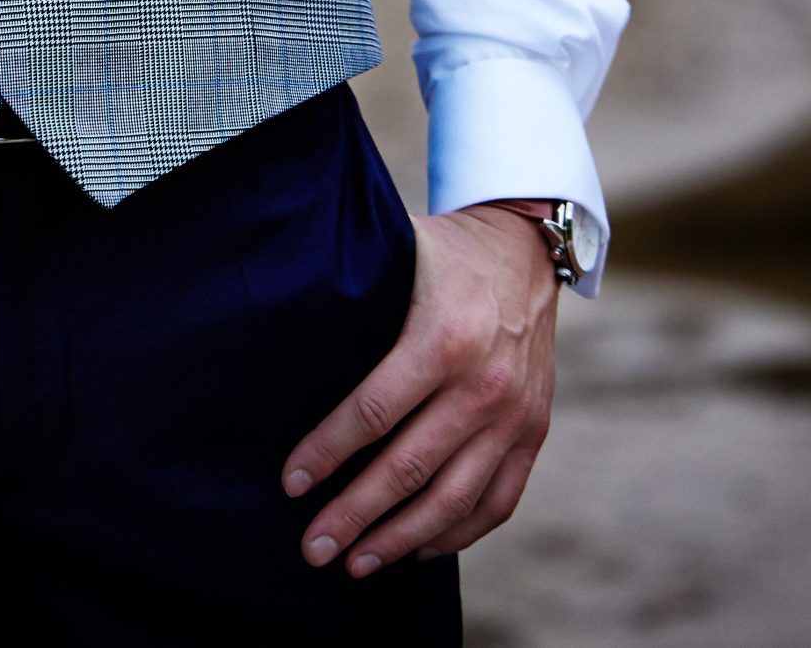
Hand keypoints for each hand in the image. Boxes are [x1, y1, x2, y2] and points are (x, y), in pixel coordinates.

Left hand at [280, 205, 557, 575]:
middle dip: (354, 515)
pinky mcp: (535, 431)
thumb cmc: (444, 255)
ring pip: (453, 498)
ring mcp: (515, 414)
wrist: (526, 248)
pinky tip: (418, 550)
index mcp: (442, 338)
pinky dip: (457, 534)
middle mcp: (484, 383)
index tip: (290, 484)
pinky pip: (497, 501)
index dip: (327, 454)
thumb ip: (348, 288)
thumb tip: (276, 325)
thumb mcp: (397, 253)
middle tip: (313, 547)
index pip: (373, 412)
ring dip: (401, 539)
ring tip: (356, 563)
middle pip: (409, 468)